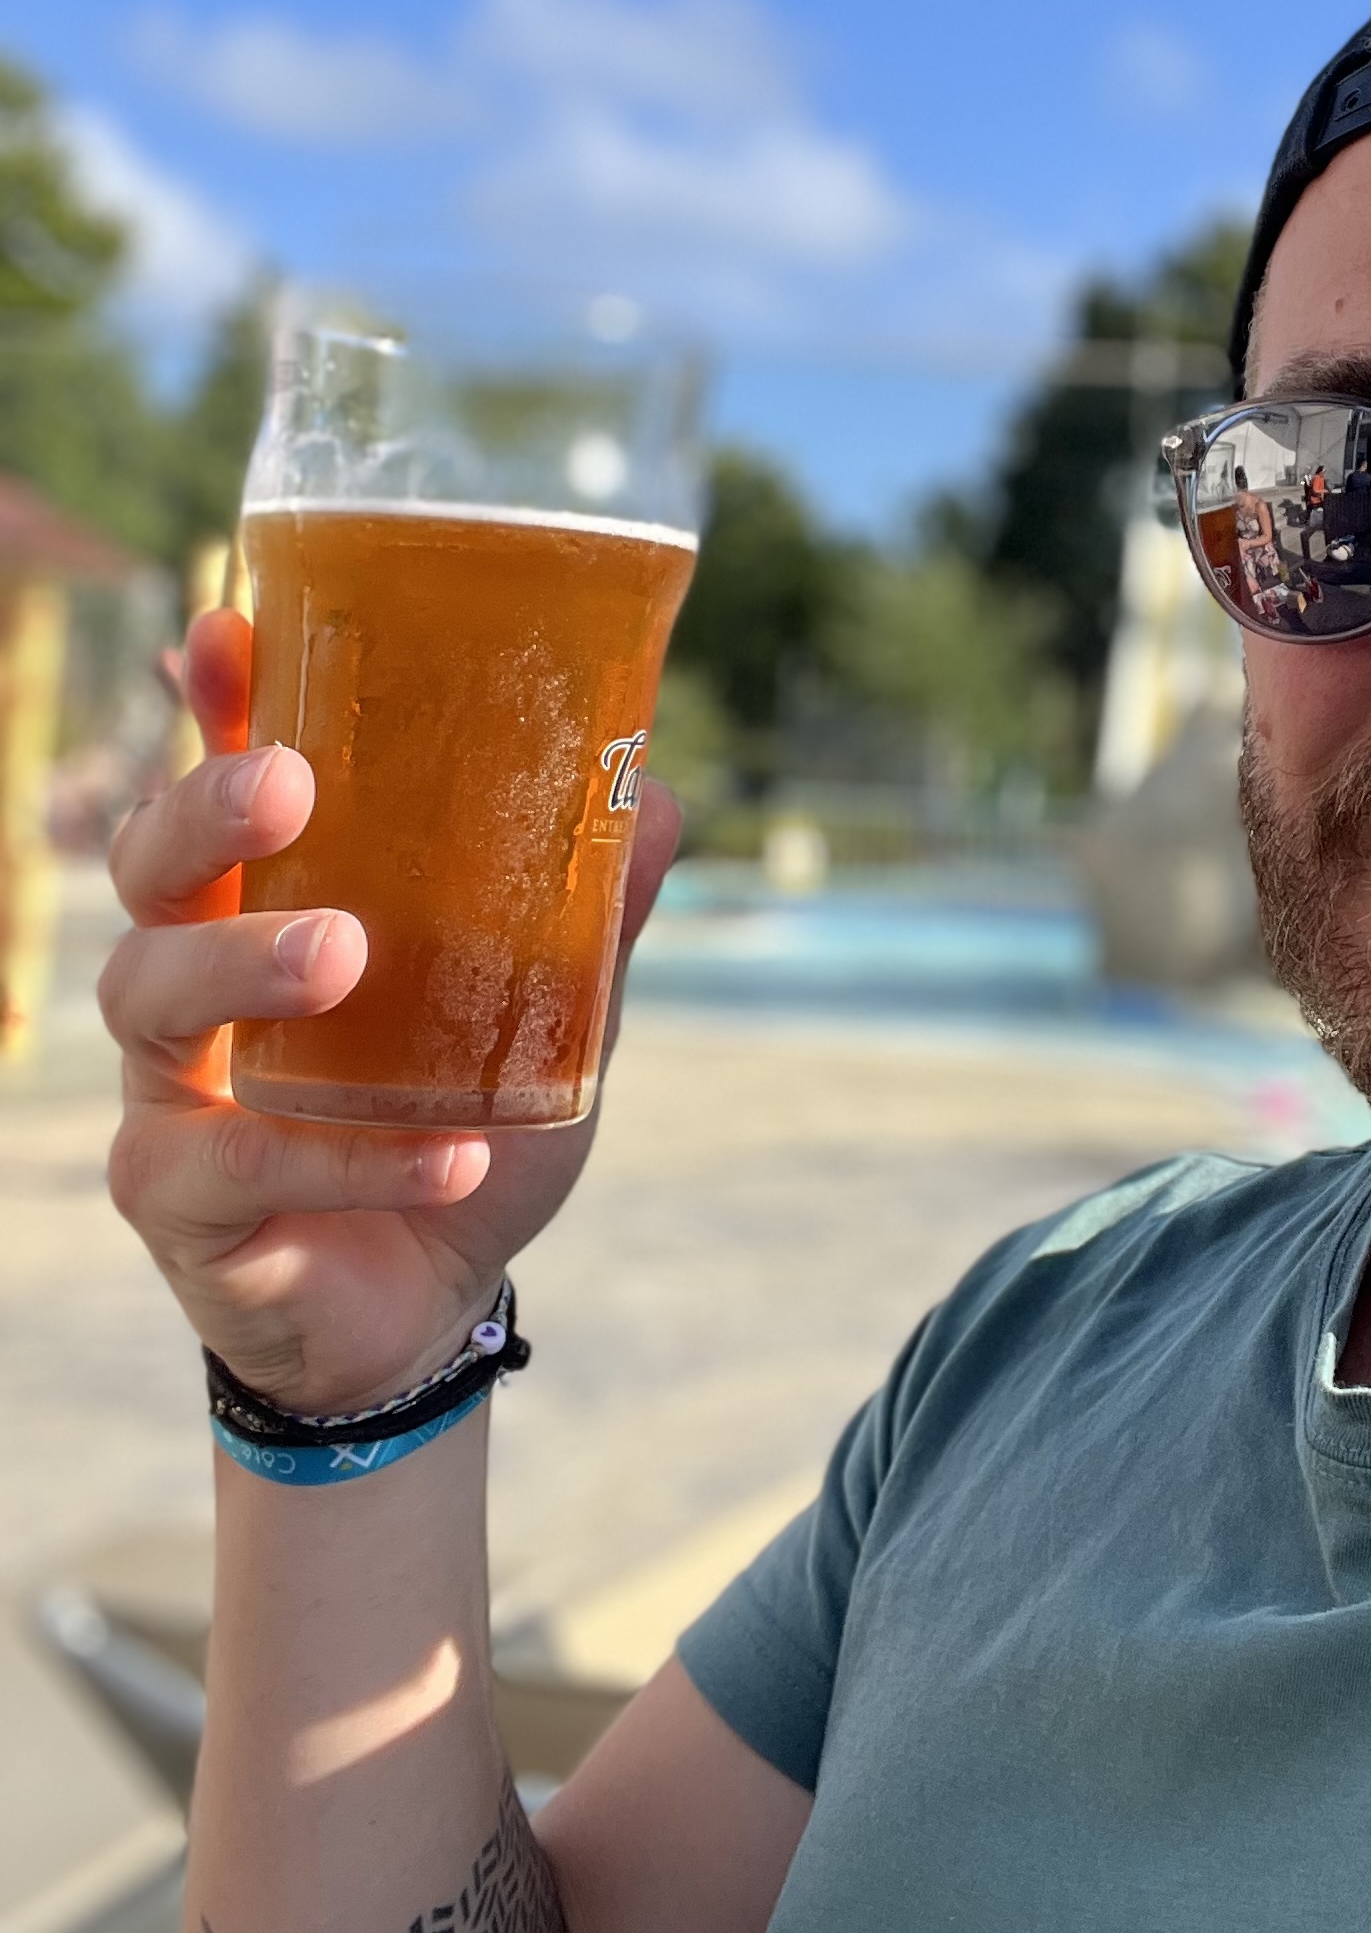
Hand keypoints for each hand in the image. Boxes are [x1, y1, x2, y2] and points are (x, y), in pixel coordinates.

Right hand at [103, 607, 682, 1414]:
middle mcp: (197, 977)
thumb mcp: (544, 1014)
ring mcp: (171, 1089)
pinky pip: (236, 1165)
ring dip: (247, 963)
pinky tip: (450, 1154)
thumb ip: (586, 912)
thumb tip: (657, 792)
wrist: (428, 1302)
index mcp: (270, 904)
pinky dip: (351, 1157)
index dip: (216, 708)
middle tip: (290, 785)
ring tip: (345, 951)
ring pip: (152, 996)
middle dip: (203, 810)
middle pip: (151, 868)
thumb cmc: (458, 1120)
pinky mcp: (179, 1201)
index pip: (226, 786)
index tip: (229, 630)